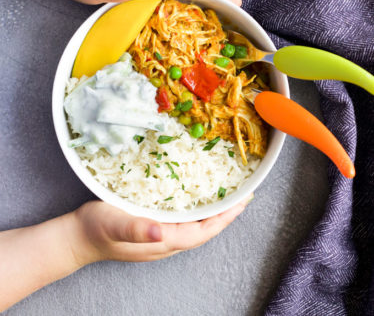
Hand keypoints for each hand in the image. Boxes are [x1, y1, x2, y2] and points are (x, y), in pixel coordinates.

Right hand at [69, 199, 249, 263]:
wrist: (79, 236)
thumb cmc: (96, 230)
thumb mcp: (114, 225)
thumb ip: (136, 229)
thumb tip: (161, 232)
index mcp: (163, 241)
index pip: (203, 231)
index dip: (224, 217)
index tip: (242, 201)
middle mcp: (167, 241)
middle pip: (205, 229)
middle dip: (225, 214)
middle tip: (241, 195)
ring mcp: (161, 236)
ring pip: (196, 225)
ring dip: (213, 212)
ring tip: (226, 197)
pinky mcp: (154, 228)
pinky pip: (183, 220)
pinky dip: (196, 210)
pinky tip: (196, 199)